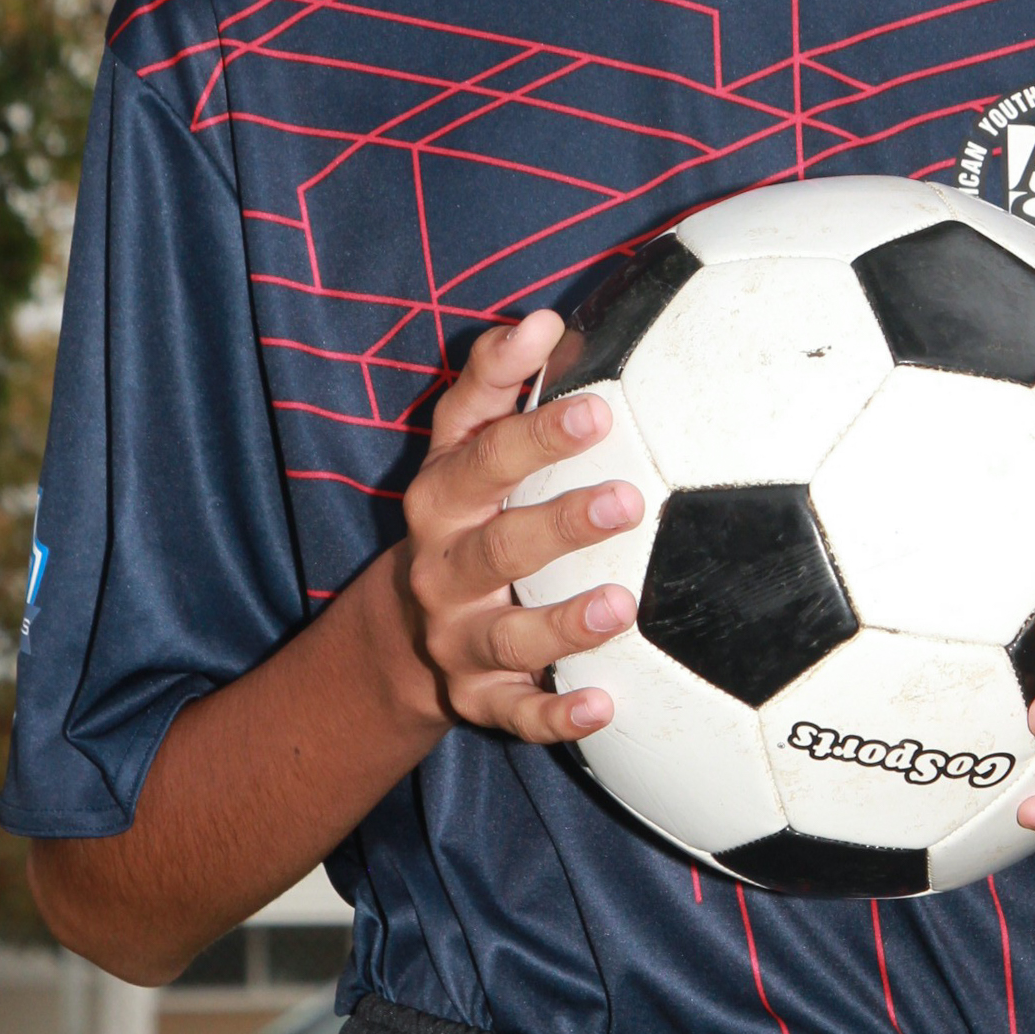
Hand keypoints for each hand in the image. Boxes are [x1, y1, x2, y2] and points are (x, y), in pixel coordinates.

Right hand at [396, 312, 643, 742]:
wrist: (405, 631)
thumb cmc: (465, 510)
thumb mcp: (462, 444)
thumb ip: (494, 379)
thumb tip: (543, 316)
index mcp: (442, 498)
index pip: (483, 458)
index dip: (535, 432)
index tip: (599, 408)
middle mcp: (443, 569)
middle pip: (497, 548)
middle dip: (560, 524)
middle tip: (630, 499)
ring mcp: (458, 639)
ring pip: (509, 637)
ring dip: (565, 623)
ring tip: (622, 604)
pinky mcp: (477, 700)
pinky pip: (516, 716)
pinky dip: (555, 716)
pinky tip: (603, 706)